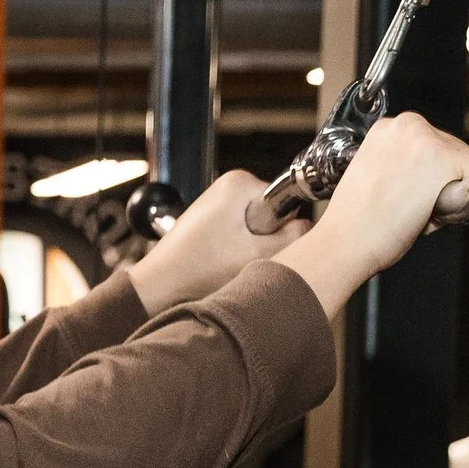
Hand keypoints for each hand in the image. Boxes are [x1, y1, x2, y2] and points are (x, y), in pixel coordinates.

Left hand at [127, 170, 308, 314]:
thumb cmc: (198, 269)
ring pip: (255, 227)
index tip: (261, 247)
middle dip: (265, 239)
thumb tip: (311, 228)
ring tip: (227, 262)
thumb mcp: (257, 255)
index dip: (280, 230)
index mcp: (240, 182)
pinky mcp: (210, 218)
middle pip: (271, 215)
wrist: (157, 285)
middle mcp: (228, 184)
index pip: (286, 203)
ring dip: (249, 247)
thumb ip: (293, 238)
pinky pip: (238, 232)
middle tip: (242, 258)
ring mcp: (217, 201)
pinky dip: (234, 249)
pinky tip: (219, 262)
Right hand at [276, 113, 468, 316]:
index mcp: (388, 127)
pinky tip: (425, 212)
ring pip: (465, 166)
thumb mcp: (375, 176)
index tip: (403, 194)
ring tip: (411, 211)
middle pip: (453, 153)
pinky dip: (460, 204)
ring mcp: (428, 139)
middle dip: (440, 183)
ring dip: (448, 193)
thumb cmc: (354, 223)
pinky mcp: (444, 159)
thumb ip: (403, 166)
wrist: (343, 244)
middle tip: (406, 207)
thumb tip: (429, 176)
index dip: (427, 178)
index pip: (434, 147)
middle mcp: (409, 124)